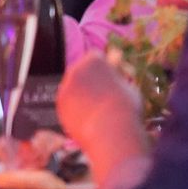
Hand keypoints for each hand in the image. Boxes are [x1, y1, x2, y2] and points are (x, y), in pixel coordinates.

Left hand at [59, 52, 149, 173]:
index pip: (96, 57)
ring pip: (74, 88)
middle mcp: (76, 70)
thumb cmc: (125, 107)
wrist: (111, 131)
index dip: (106, 68)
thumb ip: (118, 74)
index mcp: (94, 59)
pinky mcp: (60, 106)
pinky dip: (76, 108)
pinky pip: (69, 103)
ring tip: (98, 110)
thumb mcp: (127, 84)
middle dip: (90, 80)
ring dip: (82, 94)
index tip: (114, 79)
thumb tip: (115, 65)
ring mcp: (65, 88)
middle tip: (104, 95)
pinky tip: (88, 118)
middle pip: (81, 71)